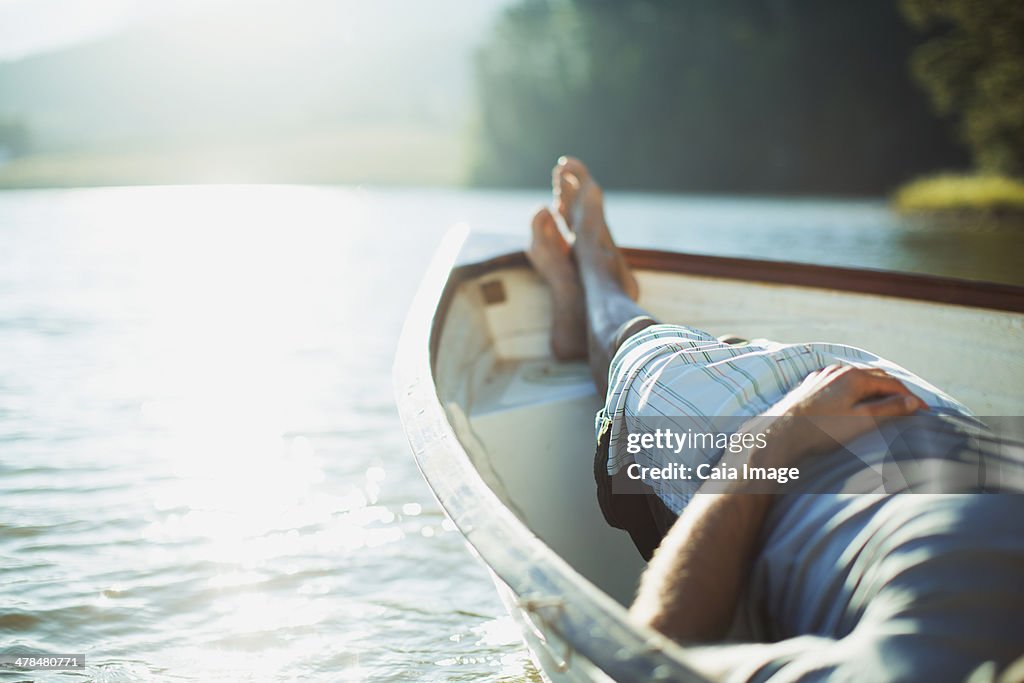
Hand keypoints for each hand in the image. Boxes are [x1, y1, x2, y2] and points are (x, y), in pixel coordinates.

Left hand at [754, 364, 927, 467]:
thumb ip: (889, 410)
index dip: (910, 397)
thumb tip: (914, 402)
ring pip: (856, 378)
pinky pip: (839, 383)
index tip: (926, 411)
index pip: (891, 383)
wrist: (779, 434)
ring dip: (874, 388)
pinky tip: (854, 398)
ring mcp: (821, 376)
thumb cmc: (820, 430)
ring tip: (887, 402)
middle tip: (911, 406)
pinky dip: (854, 389)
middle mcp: (837, 370)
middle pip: (875, 377)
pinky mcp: (809, 385)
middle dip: (895, 390)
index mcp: (853, 377)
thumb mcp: (861, 422)